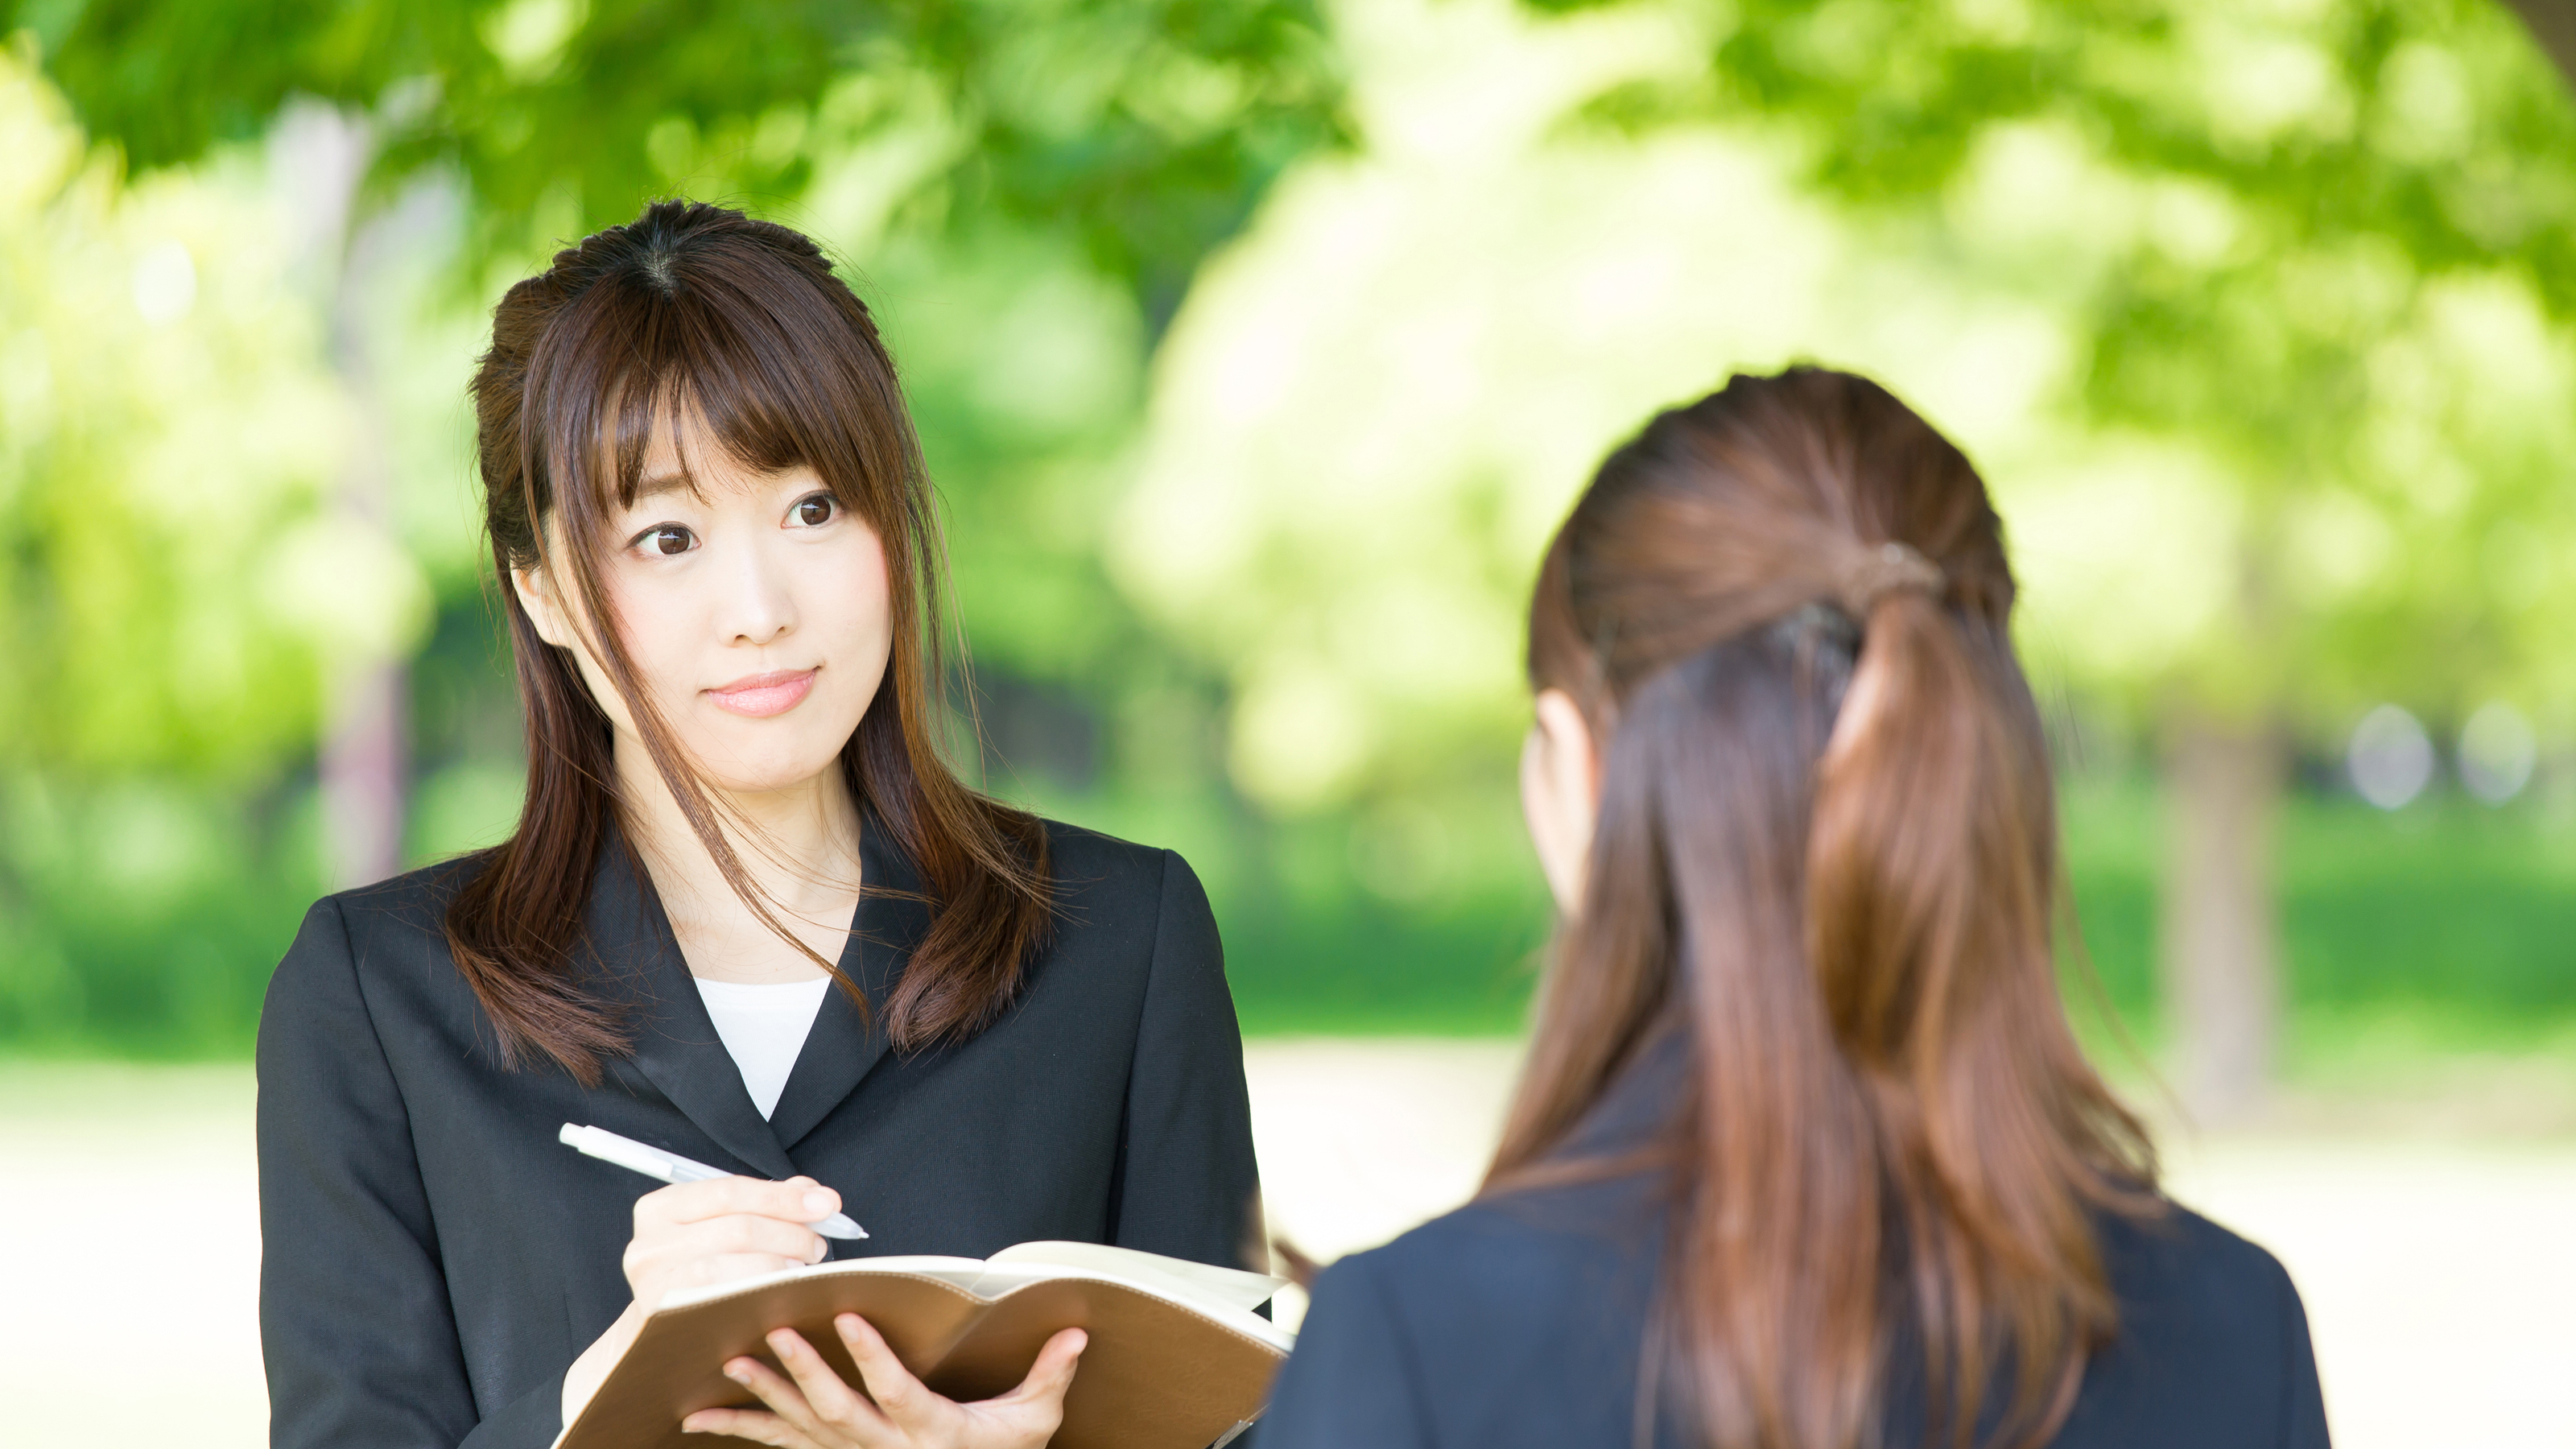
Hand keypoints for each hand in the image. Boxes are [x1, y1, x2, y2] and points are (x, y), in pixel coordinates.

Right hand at [564, 1175, 842, 1424]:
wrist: (661, 1331)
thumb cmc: (700, 1269)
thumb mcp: (723, 1226)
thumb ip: (766, 1203)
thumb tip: (814, 1194)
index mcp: (661, 1208)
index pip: (731, 1191)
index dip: (784, 1197)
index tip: (826, 1204)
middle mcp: (648, 1244)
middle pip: (738, 1229)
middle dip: (790, 1234)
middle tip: (817, 1245)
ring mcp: (651, 1286)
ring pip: (733, 1268)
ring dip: (779, 1267)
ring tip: (801, 1269)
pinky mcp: (665, 1322)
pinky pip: (722, 1302)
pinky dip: (759, 1295)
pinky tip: (781, 1293)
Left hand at [681, 1314, 1086, 1447]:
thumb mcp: (1032, 1423)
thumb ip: (1049, 1378)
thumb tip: (1073, 1336)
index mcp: (932, 1432)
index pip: (898, 1393)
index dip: (872, 1358)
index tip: (850, 1318)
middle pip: (837, 1412)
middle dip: (805, 1372)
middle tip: (776, 1334)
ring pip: (800, 1429)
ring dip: (763, 1396)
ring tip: (732, 1363)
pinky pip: (779, 1445)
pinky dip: (740, 1428)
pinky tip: (701, 1415)